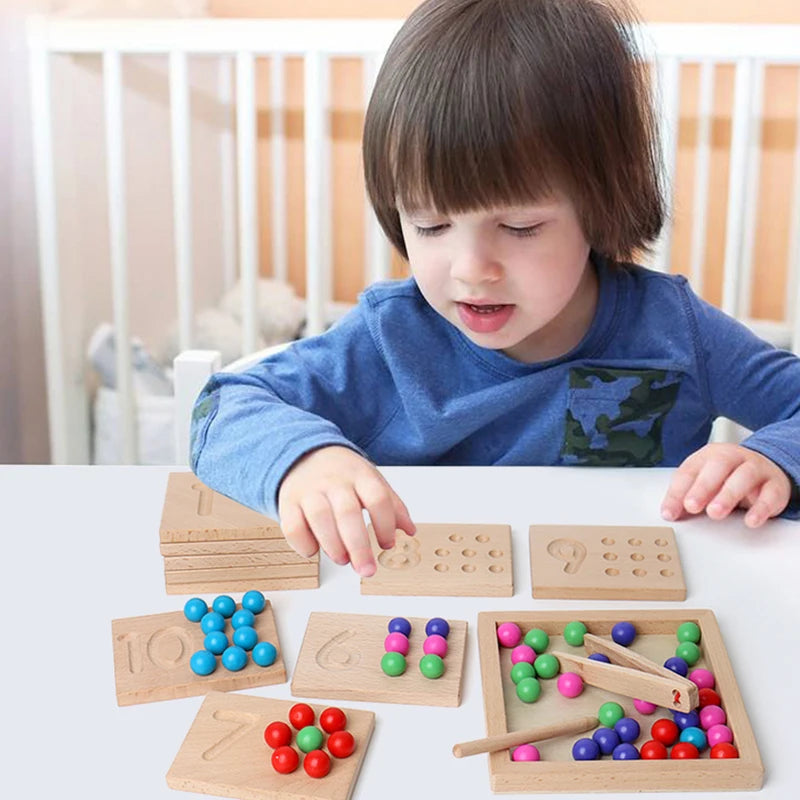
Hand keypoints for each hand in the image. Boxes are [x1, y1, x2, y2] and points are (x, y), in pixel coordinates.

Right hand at [277, 445, 415, 575]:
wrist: (304, 454)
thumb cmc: (344, 474)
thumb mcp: (372, 480)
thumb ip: (392, 505)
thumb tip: (410, 531)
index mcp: (360, 475)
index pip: (377, 498)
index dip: (385, 524)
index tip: (387, 544)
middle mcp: (334, 481)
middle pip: (348, 512)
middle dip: (359, 546)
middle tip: (367, 570)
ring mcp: (309, 490)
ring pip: (320, 518)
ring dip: (333, 546)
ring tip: (343, 560)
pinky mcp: (288, 502)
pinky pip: (292, 526)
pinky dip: (304, 544)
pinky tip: (316, 550)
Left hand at [660, 443, 790, 527]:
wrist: (764, 469)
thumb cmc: (727, 476)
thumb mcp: (703, 482)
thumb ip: (686, 495)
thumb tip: (670, 513)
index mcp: (709, 456)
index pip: (689, 471)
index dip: (677, 492)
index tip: (669, 512)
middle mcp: (732, 458)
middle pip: (718, 467)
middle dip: (702, 487)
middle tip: (691, 506)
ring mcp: (755, 469)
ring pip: (743, 477)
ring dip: (728, 495)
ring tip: (715, 512)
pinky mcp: (775, 485)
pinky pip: (770, 494)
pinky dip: (761, 508)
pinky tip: (750, 520)